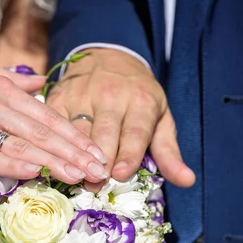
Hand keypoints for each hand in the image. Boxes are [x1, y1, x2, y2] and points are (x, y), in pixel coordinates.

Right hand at [0, 53, 108, 183]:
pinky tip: (36, 174)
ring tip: (79, 177)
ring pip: (23, 146)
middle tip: (98, 170)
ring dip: (54, 163)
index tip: (93, 150)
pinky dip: (15, 166)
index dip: (73, 134)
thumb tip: (40, 83)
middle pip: (42, 133)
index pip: (46, 115)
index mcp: (0, 88)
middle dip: (73, 153)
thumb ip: (9, 77)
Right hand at [46, 48, 194, 189]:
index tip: (120, 175)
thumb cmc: (139, 95)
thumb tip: (187, 181)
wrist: (110, 56)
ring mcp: (82, 94)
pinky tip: (57, 160)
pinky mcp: (60, 96)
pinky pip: (55, 123)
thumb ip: (169, 153)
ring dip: (75, 156)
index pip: (135, 132)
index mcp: (141, 101)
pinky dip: (55, 142)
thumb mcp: (160, 118)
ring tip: (77, 178)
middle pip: (103, 135)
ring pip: (76, 132)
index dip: (128, 154)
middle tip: (96, 186)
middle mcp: (111, 95)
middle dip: (99, 162)